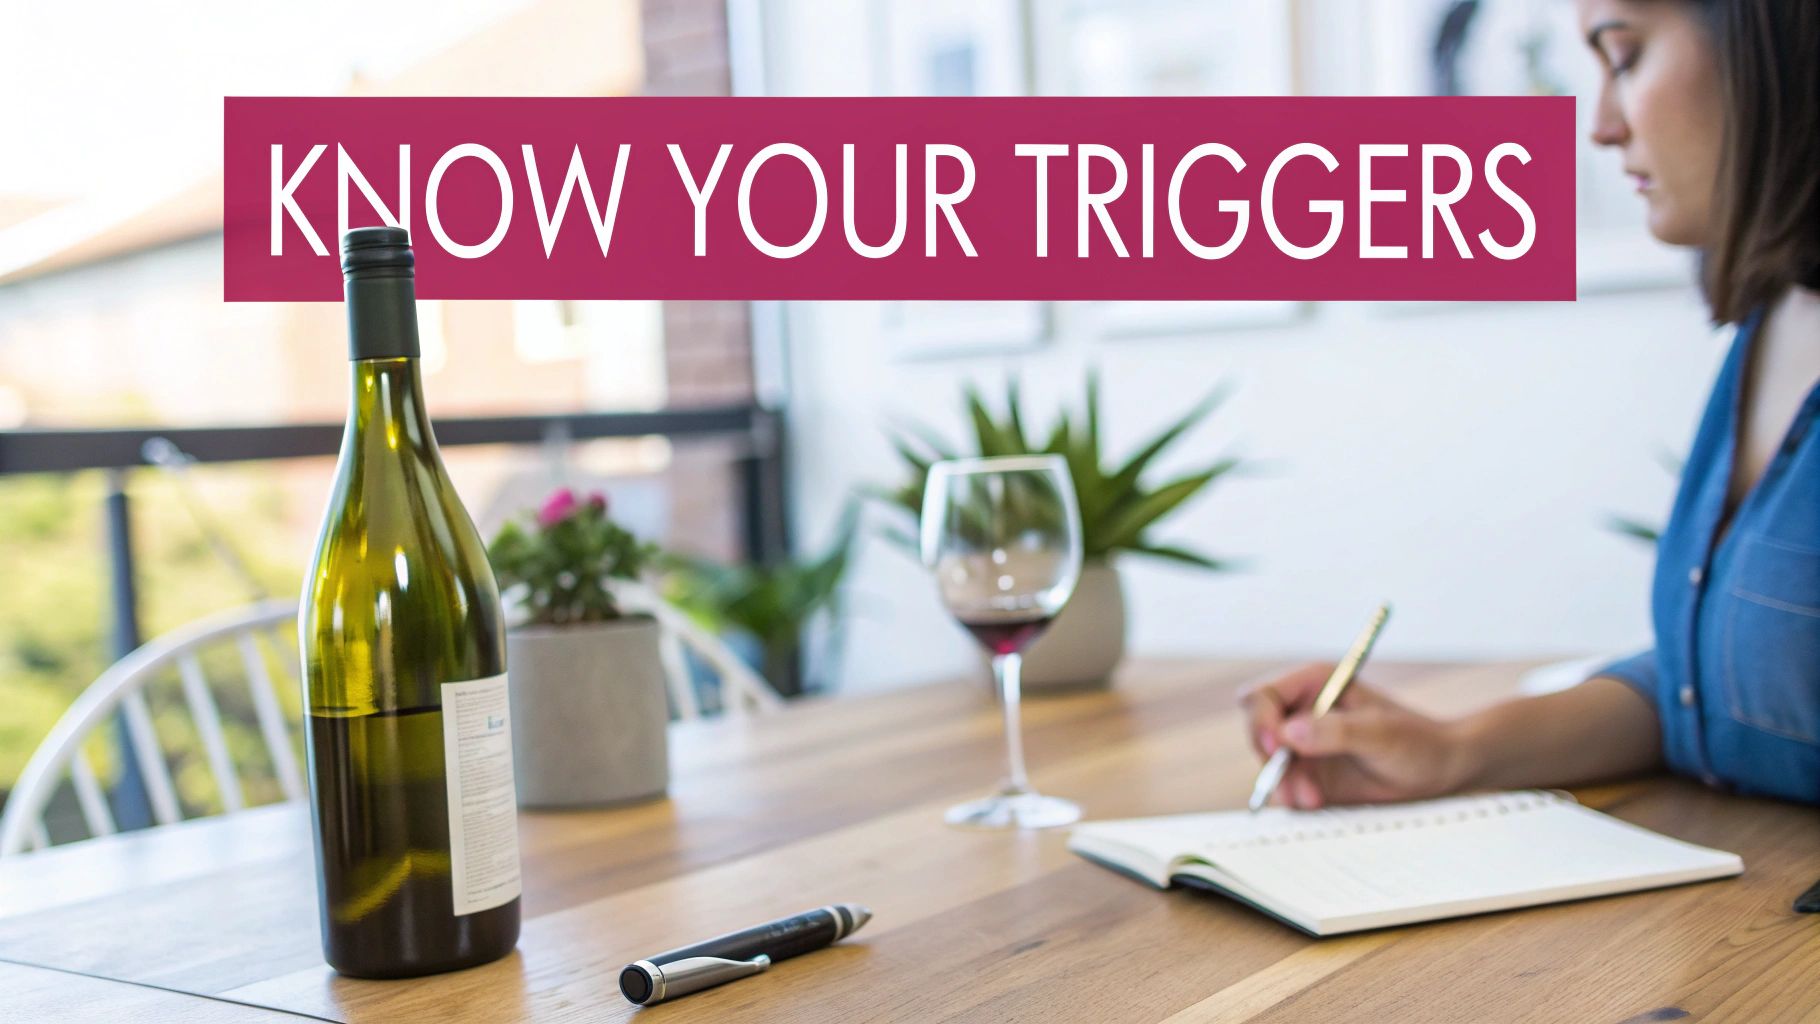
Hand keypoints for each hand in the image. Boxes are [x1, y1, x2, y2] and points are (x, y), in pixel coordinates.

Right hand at [1239, 663, 1474, 808]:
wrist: (1440, 771)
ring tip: (1313, 798)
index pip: (1263, 696)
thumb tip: (1288, 733)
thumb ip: (1335, 731)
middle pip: (1258, 731)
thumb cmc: (1417, 741)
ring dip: (1284, 783)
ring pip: (1269, 764)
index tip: (1276, 748)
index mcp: (1314, 684)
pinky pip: (1285, 786)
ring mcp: (1304, 744)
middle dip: (1271, 759)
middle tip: (1290, 782)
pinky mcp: (1311, 773)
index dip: (1261, 720)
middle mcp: (1302, 711)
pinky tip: (1316, 801)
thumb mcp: (1380, 734)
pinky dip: (1294, 796)